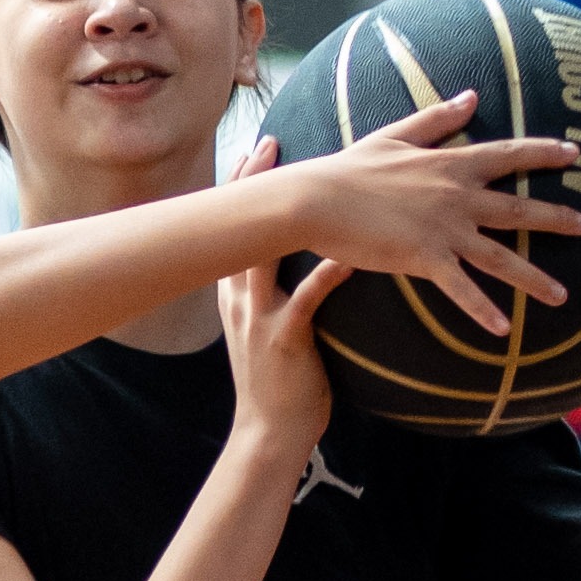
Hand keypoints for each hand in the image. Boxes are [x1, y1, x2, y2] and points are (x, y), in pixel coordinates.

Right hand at [221, 146, 350, 460]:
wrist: (268, 437)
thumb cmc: (280, 388)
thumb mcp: (269, 335)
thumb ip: (277, 299)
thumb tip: (299, 268)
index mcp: (236, 297)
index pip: (233, 232)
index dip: (242, 191)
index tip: (255, 151)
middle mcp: (241, 300)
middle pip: (242, 230)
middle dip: (253, 185)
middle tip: (269, 143)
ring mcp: (259, 318)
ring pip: (268, 254)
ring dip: (286, 216)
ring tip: (310, 181)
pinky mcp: (284, 340)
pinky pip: (306, 298)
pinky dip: (326, 272)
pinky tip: (347, 252)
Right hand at [290, 88, 580, 337]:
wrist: (319, 197)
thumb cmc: (352, 167)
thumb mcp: (397, 134)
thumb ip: (438, 119)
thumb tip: (470, 96)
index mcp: (453, 164)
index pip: (510, 154)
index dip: (545, 152)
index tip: (575, 153)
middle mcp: (457, 196)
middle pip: (518, 208)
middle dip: (556, 216)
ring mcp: (444, 229)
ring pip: (500, 256)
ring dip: (533, 278)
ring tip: (562, 297)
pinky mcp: (423, 259)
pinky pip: (461, 289)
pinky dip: (482, 310)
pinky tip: (504, 330)